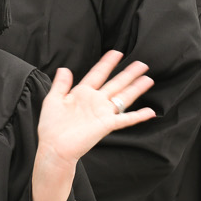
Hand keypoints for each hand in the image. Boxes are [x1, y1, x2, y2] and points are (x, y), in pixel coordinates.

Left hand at [38, 50, 154, 167]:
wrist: (54, 148)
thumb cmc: (51, 127)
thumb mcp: (53, 100)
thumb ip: (61, 84)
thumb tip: (65, 68)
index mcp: (82, 93)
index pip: (97, 74)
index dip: (107, 63)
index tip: (116, 53)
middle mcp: (95, 101)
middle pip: (116, 83)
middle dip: (128, 73)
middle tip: (141, 63)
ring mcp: (102, 113)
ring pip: (123, 97)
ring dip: (136, 88)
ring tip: (147, 79)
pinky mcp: (106, 125)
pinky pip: (125, 119)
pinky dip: (138, 116)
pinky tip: (149, 112)